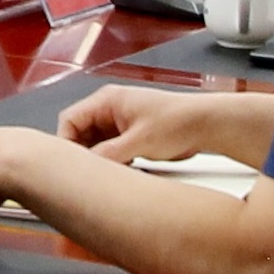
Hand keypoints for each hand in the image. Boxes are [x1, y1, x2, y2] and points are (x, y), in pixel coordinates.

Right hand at [58, 86, 248, 166]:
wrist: (207, 125)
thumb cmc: (178, 121)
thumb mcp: (138, 142)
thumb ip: (108, 155)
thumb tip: (87, 170)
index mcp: (107, 100)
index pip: (69, 120)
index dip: (66, 143)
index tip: (71, 165)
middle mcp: (110, 108)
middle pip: (80, 133)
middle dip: (83, 154)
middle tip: (87, 174)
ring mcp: (120, 121)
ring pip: (94, 144)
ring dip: (99, 159)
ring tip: (106, 173)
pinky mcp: (130, 134)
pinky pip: (109, 149)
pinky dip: (111, 161)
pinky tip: (119, 172)